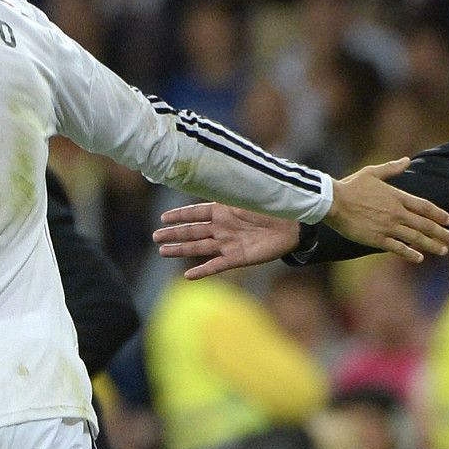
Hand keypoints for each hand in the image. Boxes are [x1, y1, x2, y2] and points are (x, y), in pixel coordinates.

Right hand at [155, 203, 302, 279]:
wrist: (294, 226)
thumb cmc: (272, 207)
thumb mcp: (250, 195)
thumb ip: (233, 190)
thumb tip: (216, 172)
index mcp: (224, 209)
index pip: (196, 212)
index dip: (180, 215)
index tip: (163, 218)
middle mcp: (223, 227)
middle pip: (193, 231)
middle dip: (174, 234)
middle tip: (155, 237)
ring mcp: (228, 243)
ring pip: (199, 247)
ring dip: (181, 250)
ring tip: (163, 251)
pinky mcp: (238, 258)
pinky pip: (216, 265)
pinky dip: (203, 271)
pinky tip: (188, 276)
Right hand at [323, 158, 448, 261]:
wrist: (333, 202)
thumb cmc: (350, 186)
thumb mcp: (372, 172)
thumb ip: (391, 168)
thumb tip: (406, 160)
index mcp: (397, 196)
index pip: (424, 206)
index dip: (439, 214)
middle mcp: (396, 213)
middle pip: (425, 225)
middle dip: (441, 233)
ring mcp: (388, 227)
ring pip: (416, 238)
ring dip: (432, 245)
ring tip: (443, 250)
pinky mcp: (377, 239)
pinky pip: (398, 248)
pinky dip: (410, 254)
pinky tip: (419, 258)